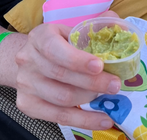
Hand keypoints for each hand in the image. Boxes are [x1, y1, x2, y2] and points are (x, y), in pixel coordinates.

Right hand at [15, 12, 120, 130]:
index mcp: (40, 36)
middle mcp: (28, 59)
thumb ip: (97, 27)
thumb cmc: (59, 43)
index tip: (100, 65)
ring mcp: (25, 84)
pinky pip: (59, 117)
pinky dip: (84, 120)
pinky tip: (103, 120)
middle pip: (61, 75)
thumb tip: (121, 26)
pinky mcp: (27, 105)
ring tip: (108, 96)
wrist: (30, 60)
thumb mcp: (73, 29)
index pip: (55, 49)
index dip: (77, 59)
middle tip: (115, 84)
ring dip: (89, 98)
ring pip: (61, 98)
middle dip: (92, 82)